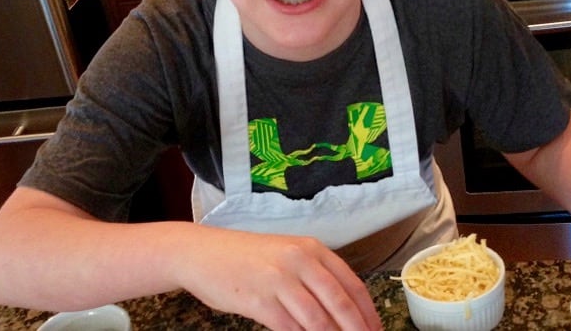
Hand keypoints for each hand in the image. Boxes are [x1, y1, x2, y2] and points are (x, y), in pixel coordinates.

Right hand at [171, 226, 381, 330]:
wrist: (202, 253)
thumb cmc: (245, 258)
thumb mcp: (285, 256)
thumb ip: (314, 277)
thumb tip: (343, 312)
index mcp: (311, 249)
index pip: (352, 285)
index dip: (368, 314)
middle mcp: (299, 260)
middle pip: (341, 304)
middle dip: (357, 330)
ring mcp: (279, 280)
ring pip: (318, 320)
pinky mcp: (260, 300)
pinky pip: (290, 328)